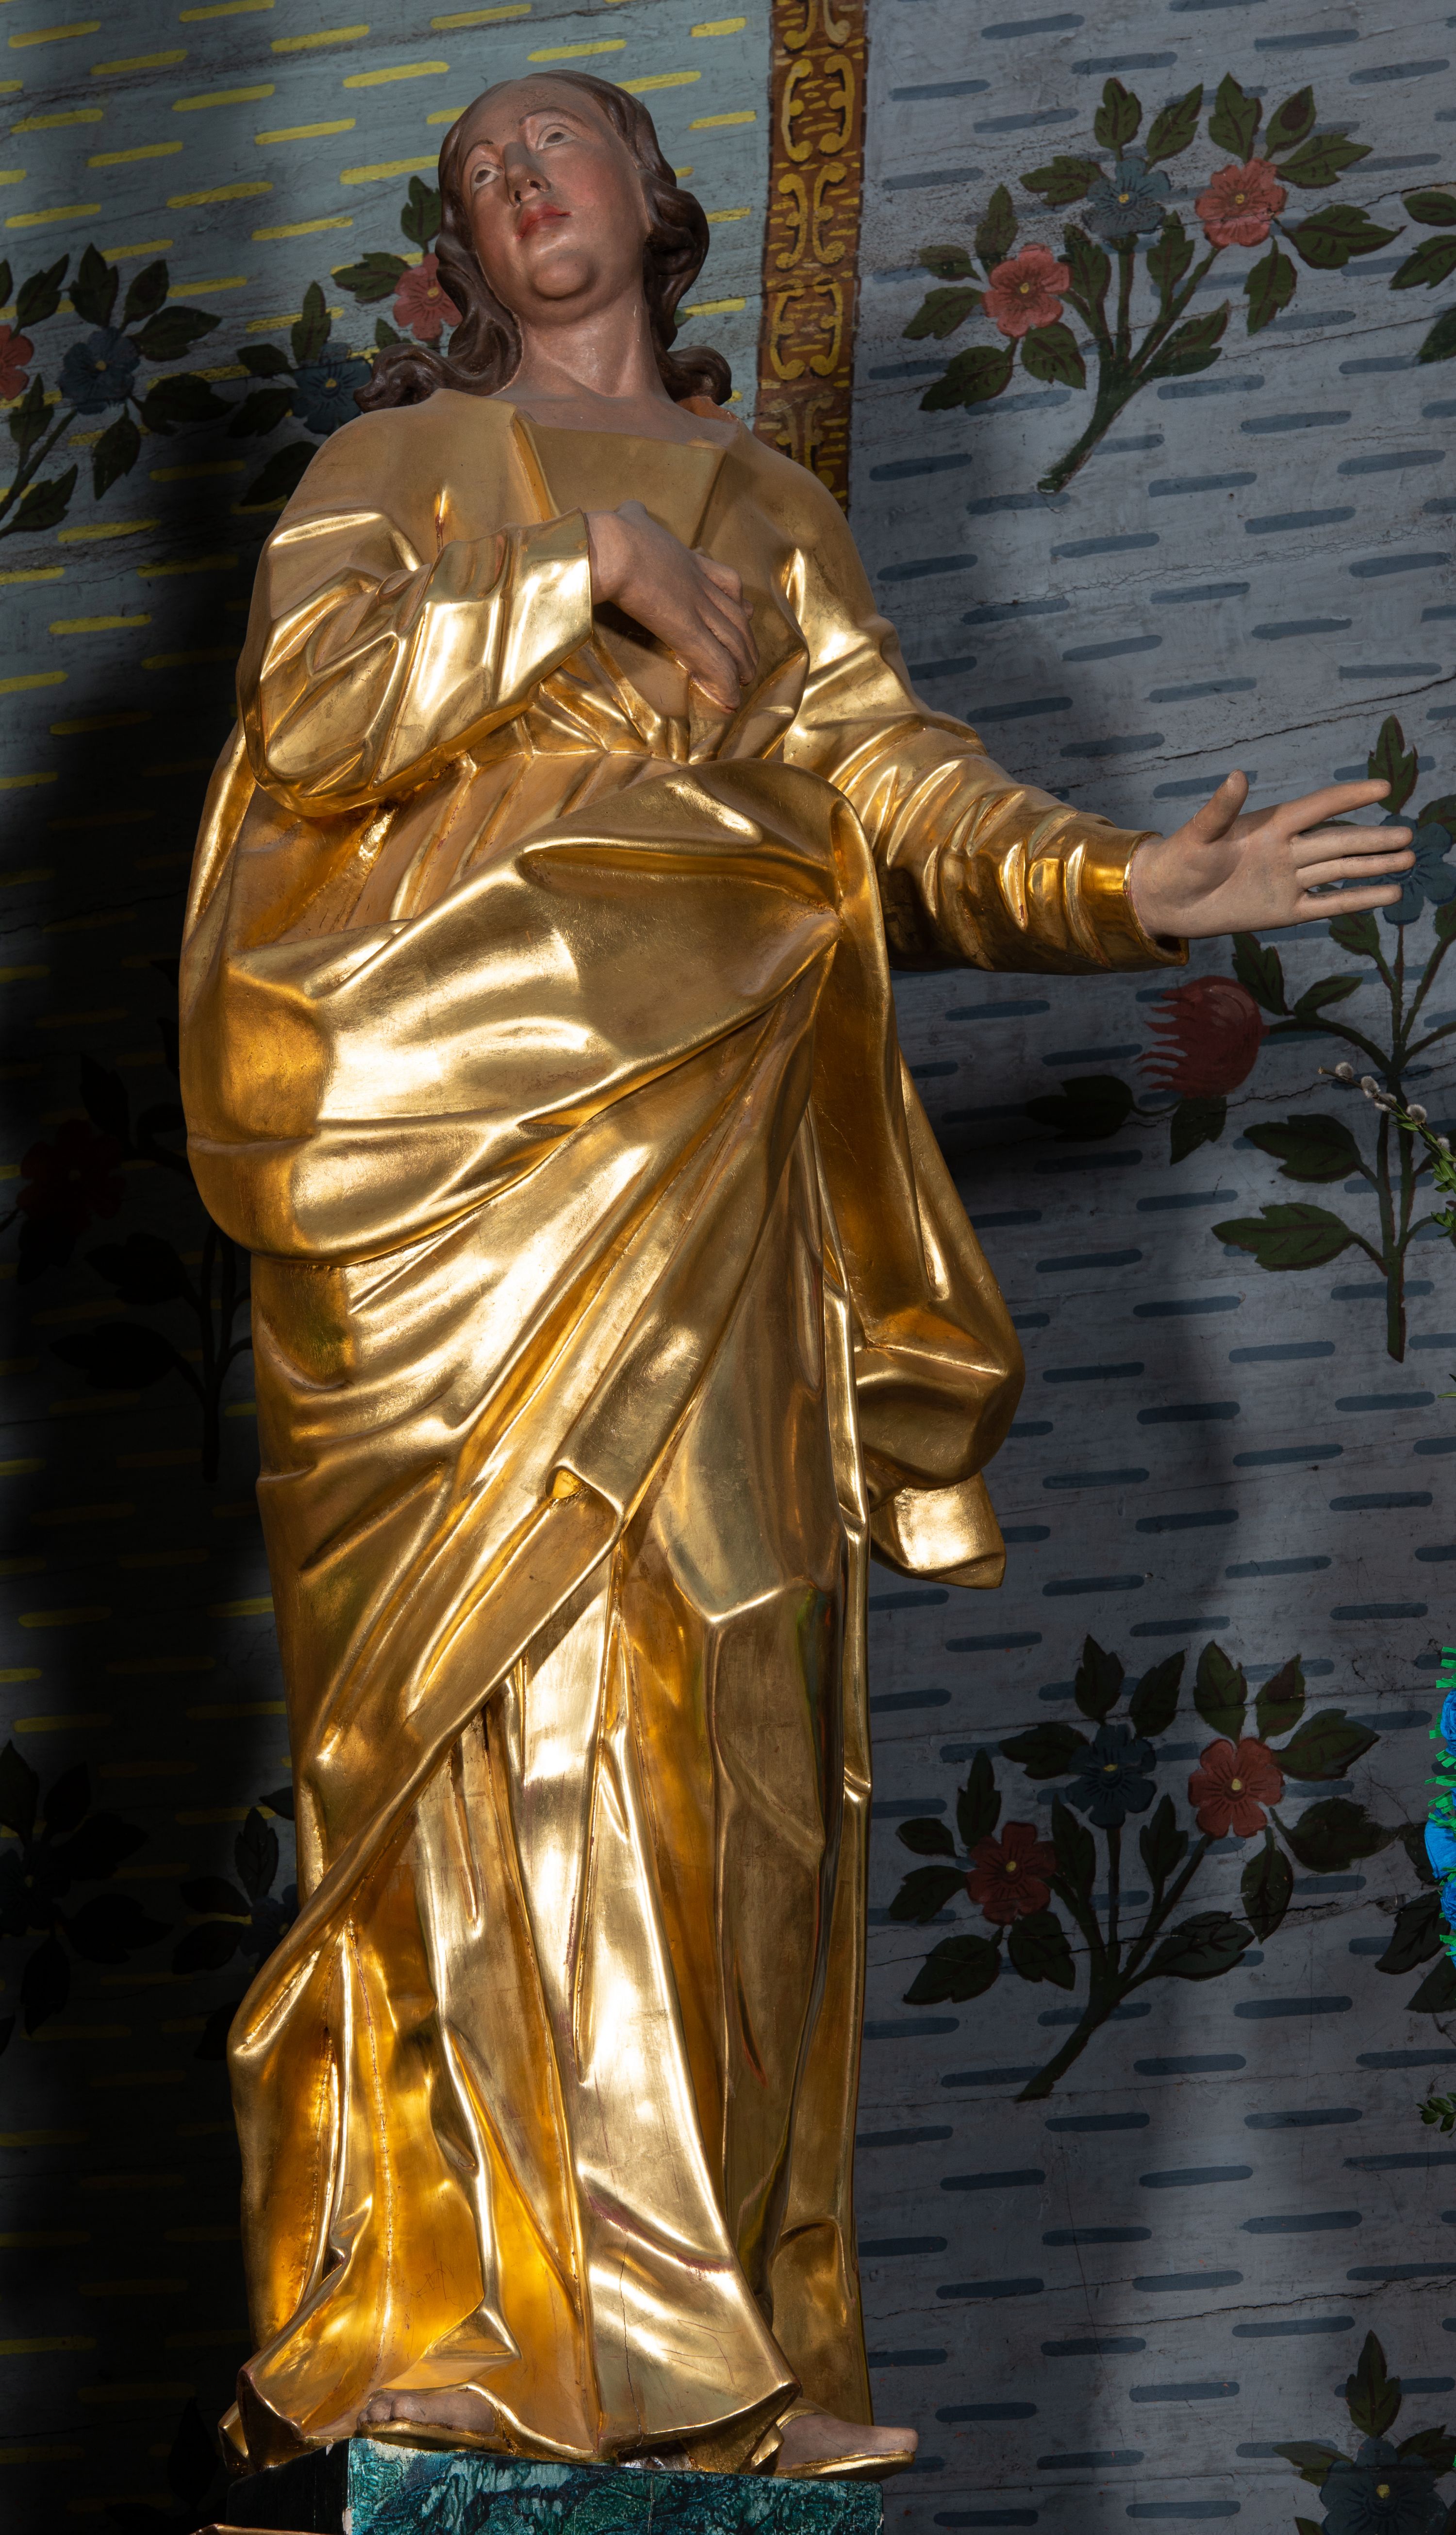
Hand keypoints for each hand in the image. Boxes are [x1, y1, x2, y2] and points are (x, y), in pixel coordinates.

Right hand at [585, 500, 755, 711]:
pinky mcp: (685, 629)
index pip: (723, 579)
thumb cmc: (608, 533)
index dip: (735, 598)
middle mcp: (697, 582)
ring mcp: (695, 606)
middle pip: (735, 613)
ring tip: (745, 681)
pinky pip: (713, 660)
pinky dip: (724, 682)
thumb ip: (632, 517)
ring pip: (731, 638)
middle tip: (750, 658)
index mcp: (683, 558)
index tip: (743, 609)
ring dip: (741, 663)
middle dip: (746, 639)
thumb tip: (629, 509)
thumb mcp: (628, 519)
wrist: (607, 544)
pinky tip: (730, 699)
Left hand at [1128, 772, 1414, 940]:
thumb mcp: (1197, 835)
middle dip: (1373, 838)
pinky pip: (1327, 903)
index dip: (1349, 797)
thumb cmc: (1178, 860)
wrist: (1165, 900)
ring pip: (1339, 870)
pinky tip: (1385, 894)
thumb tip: (1236, 776)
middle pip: (1338, 841)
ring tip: (1407, 861)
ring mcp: (1288, 880)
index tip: (1383, 787)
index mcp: (1269, 826)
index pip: (1318, 807)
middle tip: (1409, 834)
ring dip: (1373, 866)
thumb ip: (1220, 809)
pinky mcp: (1284, 910)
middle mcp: (1285, 851)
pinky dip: (1356, 899)